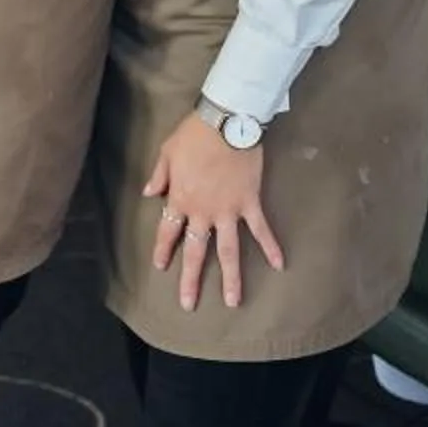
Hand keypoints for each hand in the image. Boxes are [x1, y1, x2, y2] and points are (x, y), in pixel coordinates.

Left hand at [144, 112, 282, 311]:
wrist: (226, 123)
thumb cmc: (193, 135)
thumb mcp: (166, 152)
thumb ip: (158, 176)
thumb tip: (148, 193)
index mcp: (180, 199)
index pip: (168, 231)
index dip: (163, 250)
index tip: (161, 267)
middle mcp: (202, 212)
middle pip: (195, 250)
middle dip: (190, 278)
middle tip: (188, 304)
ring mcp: (228, 211)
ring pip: (228, 250)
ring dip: (231, 277)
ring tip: (233, 302)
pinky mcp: (250, 203)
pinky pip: (261, 230)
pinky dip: (270, 246)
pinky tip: (279, 265)